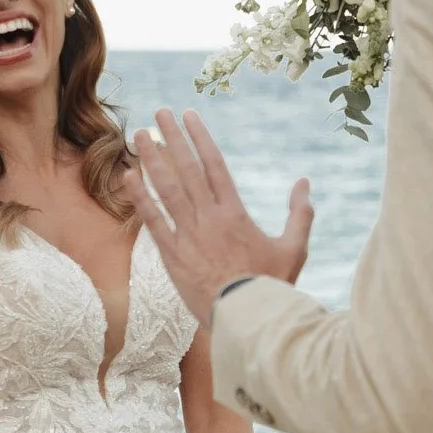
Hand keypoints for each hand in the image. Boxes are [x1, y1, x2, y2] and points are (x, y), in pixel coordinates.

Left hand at [125, 110, 312, 325]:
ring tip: (140, 134)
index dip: (200, 137)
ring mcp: (188, 235)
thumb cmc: (272, 287)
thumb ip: (299, 214)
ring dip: (152, 159)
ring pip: (166, 189)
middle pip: (187, 168)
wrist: (247, 321)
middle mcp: (210, 217)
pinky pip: (152, 221)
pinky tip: (128, 176)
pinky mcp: (172, 256)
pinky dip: (140, 197)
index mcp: (236, 212)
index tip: (189, 115)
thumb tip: (304, 183)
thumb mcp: (294, 248)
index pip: (214, 164)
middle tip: (159, 112)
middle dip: (173, 137)